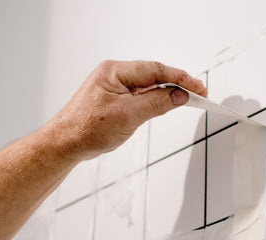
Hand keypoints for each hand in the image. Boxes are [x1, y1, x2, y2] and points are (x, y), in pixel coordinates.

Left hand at [47, 60, 206, 159]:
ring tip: (188, 98)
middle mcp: (115, 74)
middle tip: (199, 93)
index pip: (156, 70)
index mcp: (115, 71)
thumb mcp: (128, 116)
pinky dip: (157, 98)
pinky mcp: (116, 98)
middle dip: (177, 83)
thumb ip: (157, 103)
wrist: (66, 143)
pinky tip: (167, 103)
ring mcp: (115, 86)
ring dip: (168, 91)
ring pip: (149, 85)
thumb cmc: (87, 128)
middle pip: (154, 75)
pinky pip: (142, 94)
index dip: (180, 78)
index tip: (198, 87)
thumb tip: (179, 96)